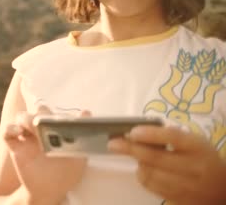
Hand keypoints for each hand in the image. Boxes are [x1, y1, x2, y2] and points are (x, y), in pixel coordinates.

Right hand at [4, 106, 89, 203]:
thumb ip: (82, 137)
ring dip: (26, 118)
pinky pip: (7, 133)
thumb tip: (87, 113)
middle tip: (44, 122)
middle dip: (40, 113)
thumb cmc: (66, 173)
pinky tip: (18, 132)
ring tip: (32, 127)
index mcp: (56, 130)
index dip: (53, 111)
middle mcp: (41, 130)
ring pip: (22, 118)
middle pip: (37, 111)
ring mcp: (28, 137)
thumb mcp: (79, 157)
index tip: (56, 118)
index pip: (54, 112)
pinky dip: (10, 129)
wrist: (49, 190)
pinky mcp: (16, 147)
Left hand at [108, 125, 225, 204]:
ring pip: (151, 174)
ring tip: (137, 157)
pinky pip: (152, 187)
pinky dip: (143, 176)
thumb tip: (138, 132)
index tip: (132, 132)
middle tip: (113, 144)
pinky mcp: (180, 199)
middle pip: (156, 158)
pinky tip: (145, 170)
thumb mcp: (194, 142)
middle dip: (131, 149)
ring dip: (138, 164)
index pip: (172, 138)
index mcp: (197, 147)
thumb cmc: (202, 158)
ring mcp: (187, 186)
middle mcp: (193, 167)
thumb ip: (171, 136)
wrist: (221, 189)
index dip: (150, 134)